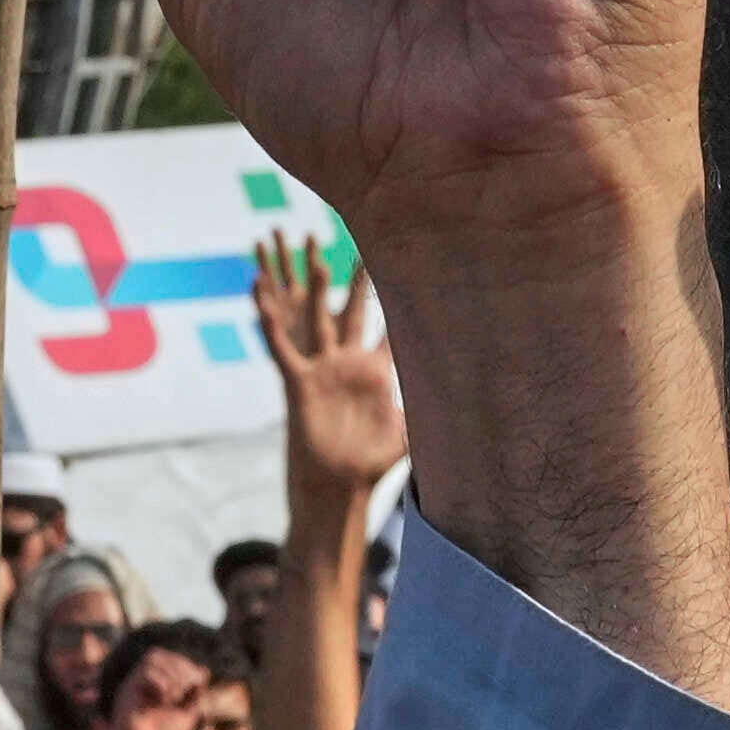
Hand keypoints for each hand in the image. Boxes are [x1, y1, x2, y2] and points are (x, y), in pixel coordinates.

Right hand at [258, 239, 407, 500]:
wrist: (338, 481)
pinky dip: (270, 326)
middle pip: (355, 313)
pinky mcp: (299, 383)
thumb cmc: (372, 461)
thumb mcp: (407, 436)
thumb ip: (431, 420)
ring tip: (315, 258)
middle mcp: (349, 363)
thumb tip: (467, 414)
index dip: (403, 304)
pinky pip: (282, 350)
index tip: (414, 274)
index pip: (392, 330)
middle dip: (360, 284)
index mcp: (377, 371)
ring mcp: (323, 370)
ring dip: (316, 291)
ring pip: (318, 321)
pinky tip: (261, 299)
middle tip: (367, 248)